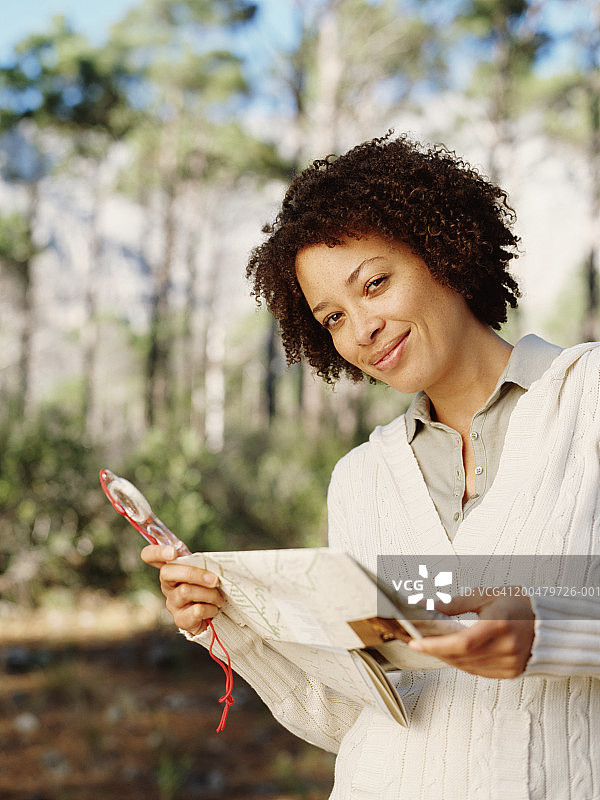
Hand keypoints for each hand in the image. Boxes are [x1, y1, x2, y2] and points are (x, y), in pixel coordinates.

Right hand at [141, 545, 224, 635]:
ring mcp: (172, 603)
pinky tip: (213, 609)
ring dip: (209, 594)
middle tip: (215, 580)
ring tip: (219, 598)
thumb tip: (212, 562)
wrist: (212, 617)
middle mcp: (167, 585)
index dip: (157, 552)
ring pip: (185, 591)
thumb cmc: (208, 589)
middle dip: (194, 574)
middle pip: (167, 572)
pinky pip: (195, 610)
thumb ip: (203, 563)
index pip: (150, 556)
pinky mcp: (180, 619)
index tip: (173, 552)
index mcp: (172, 569)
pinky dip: (210, 608)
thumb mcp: (205, 572)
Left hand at [407, 588, 534, 678]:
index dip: (436, 645)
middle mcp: (506, 648)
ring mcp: (510, 663)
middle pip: (461, 657)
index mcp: (500, 625)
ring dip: (447, 658)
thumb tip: (430, 606)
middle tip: (419, 642)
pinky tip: (453, 654)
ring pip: (467, 667)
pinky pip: (479, 672)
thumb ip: (456, 604)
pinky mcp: (511, 672)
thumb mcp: (486, 596)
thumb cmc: (517, 605)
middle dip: (436, 650)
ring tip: (434, 646)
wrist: (548, 622)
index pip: (461, 643)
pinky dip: (462, 664)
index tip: (416, 642)